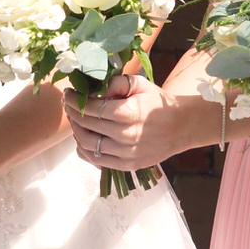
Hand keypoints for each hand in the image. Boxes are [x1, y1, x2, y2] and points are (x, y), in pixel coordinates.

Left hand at [62, 74, 205, 170]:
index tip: (68, 93)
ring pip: (88, 144)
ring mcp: (125, 153)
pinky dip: (84, 150)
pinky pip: (97, 160)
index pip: (91, 108)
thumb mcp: (140, 84)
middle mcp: (125, 135)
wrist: (181, 127)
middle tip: (68, 104)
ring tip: (75, 120)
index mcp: (128, 113)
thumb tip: (94, 87)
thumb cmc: (158, 103)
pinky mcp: (127, 165)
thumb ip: (116, 83)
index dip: (75, 100)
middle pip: (86, 126)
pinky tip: (82, 139)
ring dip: (76, 131)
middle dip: (72, 113)